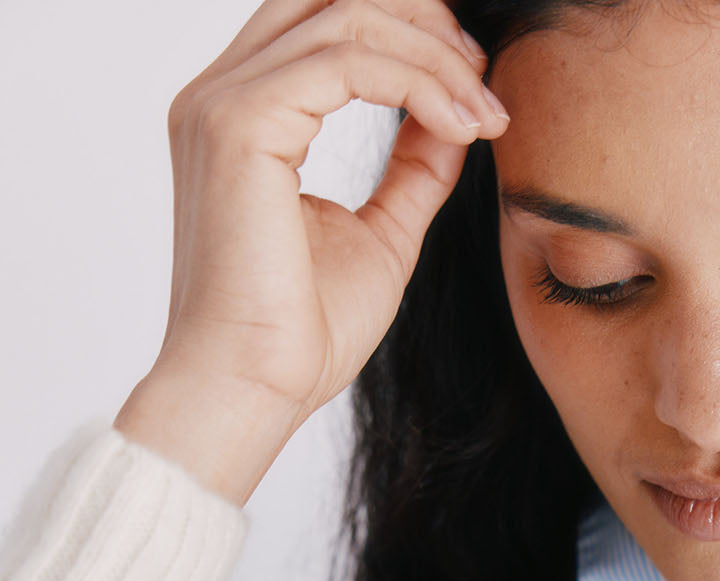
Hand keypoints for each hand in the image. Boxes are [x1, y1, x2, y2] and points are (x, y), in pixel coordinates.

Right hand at [152, 0, 508, 425]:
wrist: (255, 391)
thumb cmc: (301, 334)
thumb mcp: (382, 235)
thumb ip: (413, 168)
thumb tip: (458, 118)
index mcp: (244, 116)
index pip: (325, 22)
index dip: (410, 34)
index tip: (475, 91)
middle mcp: (221, 95)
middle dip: (422, 21)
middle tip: (484, 82)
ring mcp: (222, 104)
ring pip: (347, 18)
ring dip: (434, 59)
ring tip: (485, 116)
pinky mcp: (240, 125)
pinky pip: (347, 61)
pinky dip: (419, 84)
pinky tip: (463, 129)